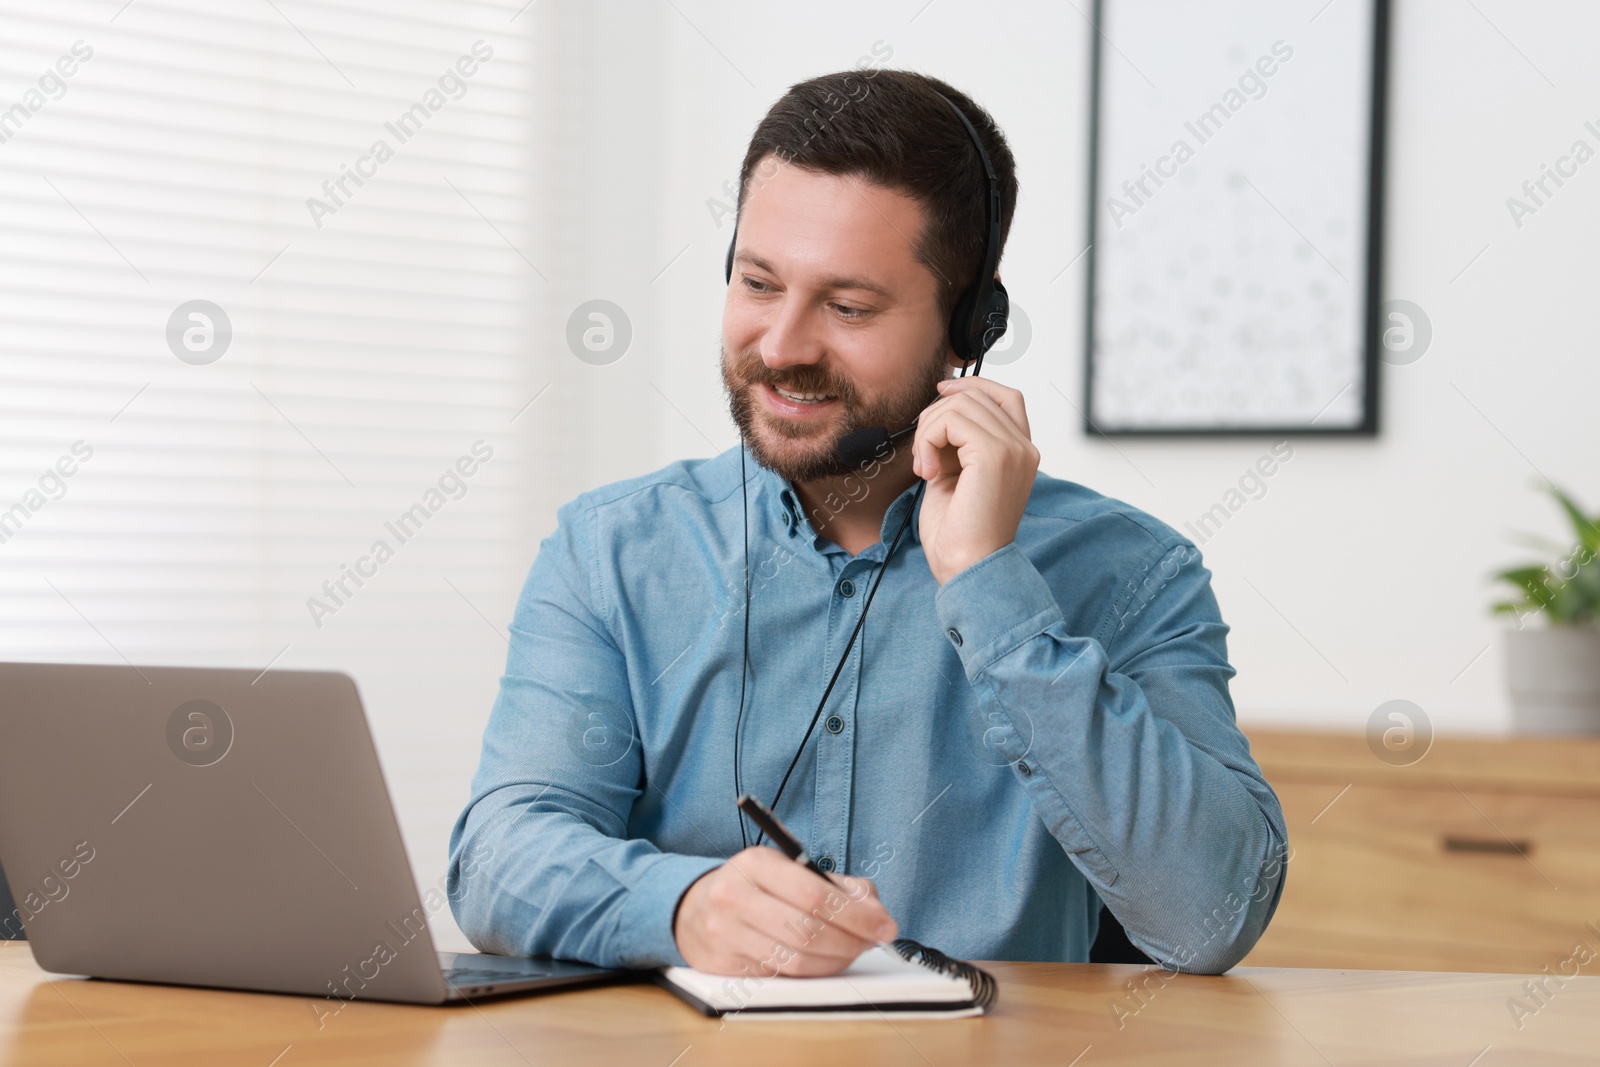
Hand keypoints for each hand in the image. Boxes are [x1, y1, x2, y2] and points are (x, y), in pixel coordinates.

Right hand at [673, 847, 897, 976]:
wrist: (692, 908)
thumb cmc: (752, 886)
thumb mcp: (788, 868)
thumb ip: (836, 885)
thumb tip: (875, 910)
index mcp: (756, 863)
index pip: (816, 895)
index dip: (858, 915)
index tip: (884, 925)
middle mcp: (735, 896)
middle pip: (808, 931)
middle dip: (851, 941)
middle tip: (872, 941)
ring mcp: (726, 934)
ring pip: (796, 961)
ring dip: (836, 960)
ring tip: (850, 951)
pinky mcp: (725, 965)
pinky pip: (781, 976)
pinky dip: (812, 972)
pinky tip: (823, 960)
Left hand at [911, 376, 1039, 584]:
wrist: (967, 568)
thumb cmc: (958, 534)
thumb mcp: (956, 476)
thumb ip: (955, 443)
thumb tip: (938, 409)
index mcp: (1020, 453)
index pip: (1005, 395)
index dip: (971, 386)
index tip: (940, 395)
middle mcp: (1024, 448)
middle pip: (975, 396)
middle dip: (936, 417)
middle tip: (923, 456)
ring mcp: (1013, 449)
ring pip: (960, 404)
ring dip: (928, 431)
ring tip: (925, 467)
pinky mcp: (995, 454)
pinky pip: (952, 420)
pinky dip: (928, 440)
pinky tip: (928, 472)